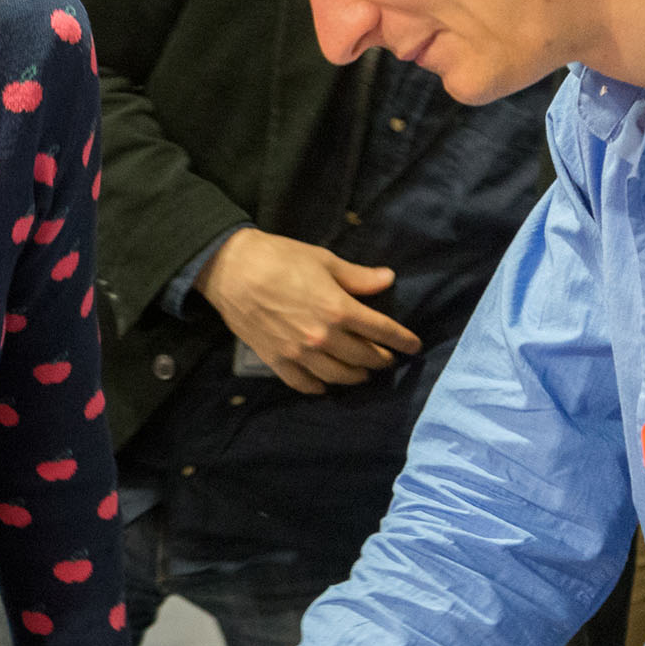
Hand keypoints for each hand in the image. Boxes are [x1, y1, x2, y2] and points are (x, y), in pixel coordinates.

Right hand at [196, 227, 420, 394]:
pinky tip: (325, 385)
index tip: (413, 346)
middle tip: (386, 359)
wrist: (231, 270)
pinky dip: (318, 387)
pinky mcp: (277, 361)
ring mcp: (299, 353)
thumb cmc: (279, 258)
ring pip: (338, 376)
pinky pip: (304, 384)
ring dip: (355, 376)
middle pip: (363, 357)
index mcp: (339, 309)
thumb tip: (387, 279)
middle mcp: (323, 337)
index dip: (402, 340)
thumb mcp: (324, 260)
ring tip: (361, 374)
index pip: (382, 331)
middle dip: (381, 359)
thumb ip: (357, 277)